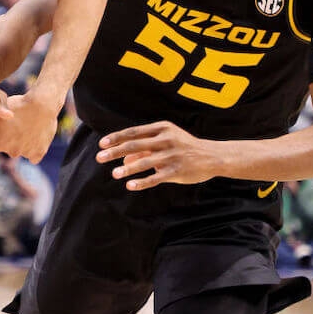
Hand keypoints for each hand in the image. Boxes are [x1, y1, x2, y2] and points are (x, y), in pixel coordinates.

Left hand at [0, 87, 60, 162]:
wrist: (43, 104)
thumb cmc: (18, 105)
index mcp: (0, 142)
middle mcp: (13, 151)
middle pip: (4, 147)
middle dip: (5, 138)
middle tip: (13, 124)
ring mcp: (27, 153)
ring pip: (18, 150)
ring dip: (19, 143)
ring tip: (24, 127)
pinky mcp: (40, 152)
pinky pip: (32, 156)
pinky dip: (32, 149)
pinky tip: (32, 137)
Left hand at [95, 121, 219, 190]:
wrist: (213, 156)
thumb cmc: (184, 146)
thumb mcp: (165, 141)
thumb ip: (144, 148)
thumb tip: (124, 160)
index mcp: (162, 128)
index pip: (133, 132)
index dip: (116, 138)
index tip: (102, 144)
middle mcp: (166, 140)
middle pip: (135, 145)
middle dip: (115, 152)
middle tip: (99, 157)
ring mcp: (172, 156)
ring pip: (144, 162)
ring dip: (127, 168)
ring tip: (114, 174)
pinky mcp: (177, 171)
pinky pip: (156, 177)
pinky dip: (142, 182)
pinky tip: (130, 185)